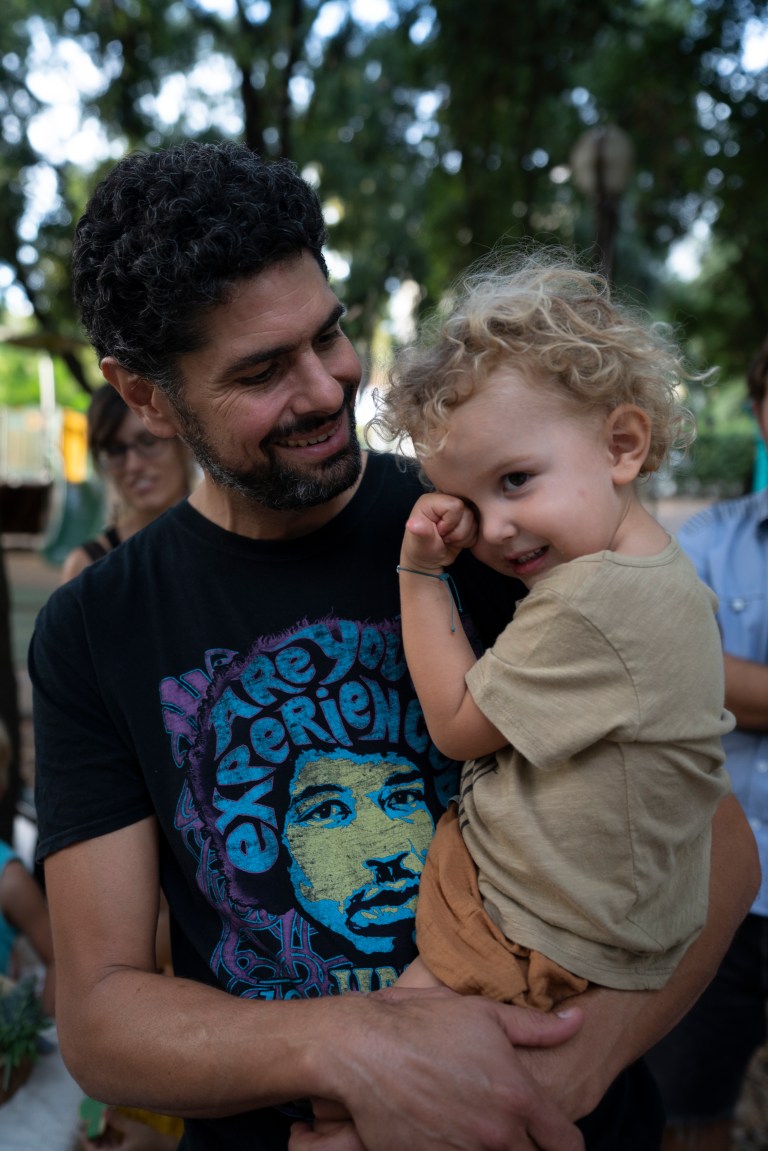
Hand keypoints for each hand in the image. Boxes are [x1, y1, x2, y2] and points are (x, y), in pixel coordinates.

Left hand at [80, 1108, 178, 1149]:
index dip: (86, 1139)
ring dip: (101, 1134)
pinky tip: (111, 1123)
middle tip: (91, 1119)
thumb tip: (102, 1110)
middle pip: (97, 1148)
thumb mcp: (132, 1128)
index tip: (82, 1125)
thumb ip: (116, 1120)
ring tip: (101, 1118)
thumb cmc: (149, 1140)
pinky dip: (109, 1136)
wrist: (164, 1148)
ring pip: (104, 1146)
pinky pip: (111, 1145)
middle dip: (94, 1134)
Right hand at [303, 986, 584, 1150]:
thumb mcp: (483, 1014)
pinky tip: (454, 1138)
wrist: (364, 1049)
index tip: (558, 1138)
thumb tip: (577, 1021)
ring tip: (484, 1134)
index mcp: (517, 1096)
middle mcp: (497, 1133)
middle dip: (532, 1148)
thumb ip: (536, 1027)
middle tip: (520, 1133)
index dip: (567, 1142)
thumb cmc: (423, 1024)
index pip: (566, 1142)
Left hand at [402, 492, 477, 569]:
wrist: (429, 560)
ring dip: (463, 536)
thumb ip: (420, 532)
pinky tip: (456, 540)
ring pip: (475, 520)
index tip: (438, 531)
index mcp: (431, 500)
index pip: (456, 505)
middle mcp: (445, 499)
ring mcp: (457, 507)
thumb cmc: (421, 550)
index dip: (450, 523)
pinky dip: (469, 538)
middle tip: (444, 536)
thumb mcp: (420, 543)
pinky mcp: (466, 516)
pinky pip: (478, 527)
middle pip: (469, 511)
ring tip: (448, 539)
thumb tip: (413, 524)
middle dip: (458, 530)